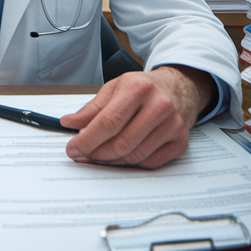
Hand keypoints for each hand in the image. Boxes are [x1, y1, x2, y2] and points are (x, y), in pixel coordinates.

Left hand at [59, 66, 215, 168]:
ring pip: (134, 156)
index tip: (72, 148)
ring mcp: (173, 124)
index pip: (108, 122)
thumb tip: (69, 123)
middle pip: (121, 143)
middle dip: (96, 154)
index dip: (86, 140)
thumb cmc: (143, 88)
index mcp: (138, 88)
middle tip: (83, 155)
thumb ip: (91, 108)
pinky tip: (123, 154)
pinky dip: (132, 163)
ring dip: (112, 160)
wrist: (178, 88)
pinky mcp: (181, 141)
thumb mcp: (114, 88)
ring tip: (101, 154)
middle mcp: (159, 105)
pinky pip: (149, 163)